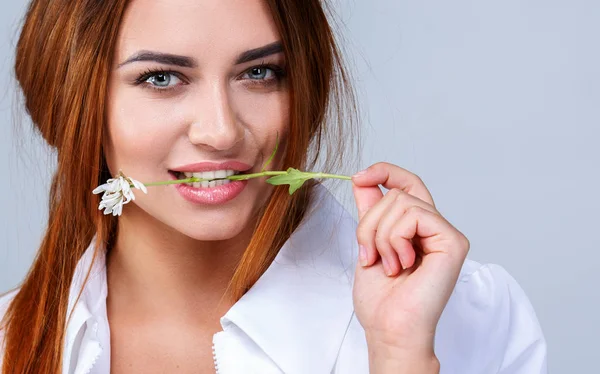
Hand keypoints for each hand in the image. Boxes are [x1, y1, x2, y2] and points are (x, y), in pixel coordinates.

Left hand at [351, 162, 469, 370]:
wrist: (390, 328)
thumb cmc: (381, 299)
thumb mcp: (367, 243)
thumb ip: (369, 211)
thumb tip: (362, 180)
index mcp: (415, 228)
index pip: (406, 184)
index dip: (384, 172)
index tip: (359, 177)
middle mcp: (433, 227)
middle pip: (397, 193)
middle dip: (369, 222)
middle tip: (370, 255)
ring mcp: (445, 233)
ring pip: (401, 202)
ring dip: (380, 236)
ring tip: (388, 264)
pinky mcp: (453, 241)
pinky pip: (414, 216)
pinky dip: (396, 239)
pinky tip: (403, 264)